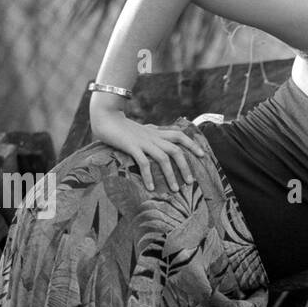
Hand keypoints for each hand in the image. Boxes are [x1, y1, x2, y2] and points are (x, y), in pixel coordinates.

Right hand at [90, 106, 210, 191]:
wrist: (104, 117)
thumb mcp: (142, 129)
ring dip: (171, 175)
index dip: (192, 144)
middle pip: (176, 150)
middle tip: (190, 182)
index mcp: (156, 133)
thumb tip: (159, 132)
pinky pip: (143, 162)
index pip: (179, 135)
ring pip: (164, 158)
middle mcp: (153, 137)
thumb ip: (152, 132)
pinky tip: (151, 187)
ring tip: (175, 190)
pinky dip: (148, 175)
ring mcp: (143, 141)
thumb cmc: (122, 125)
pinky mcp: (131, 146)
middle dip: (185, 166)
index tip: (203, 155)